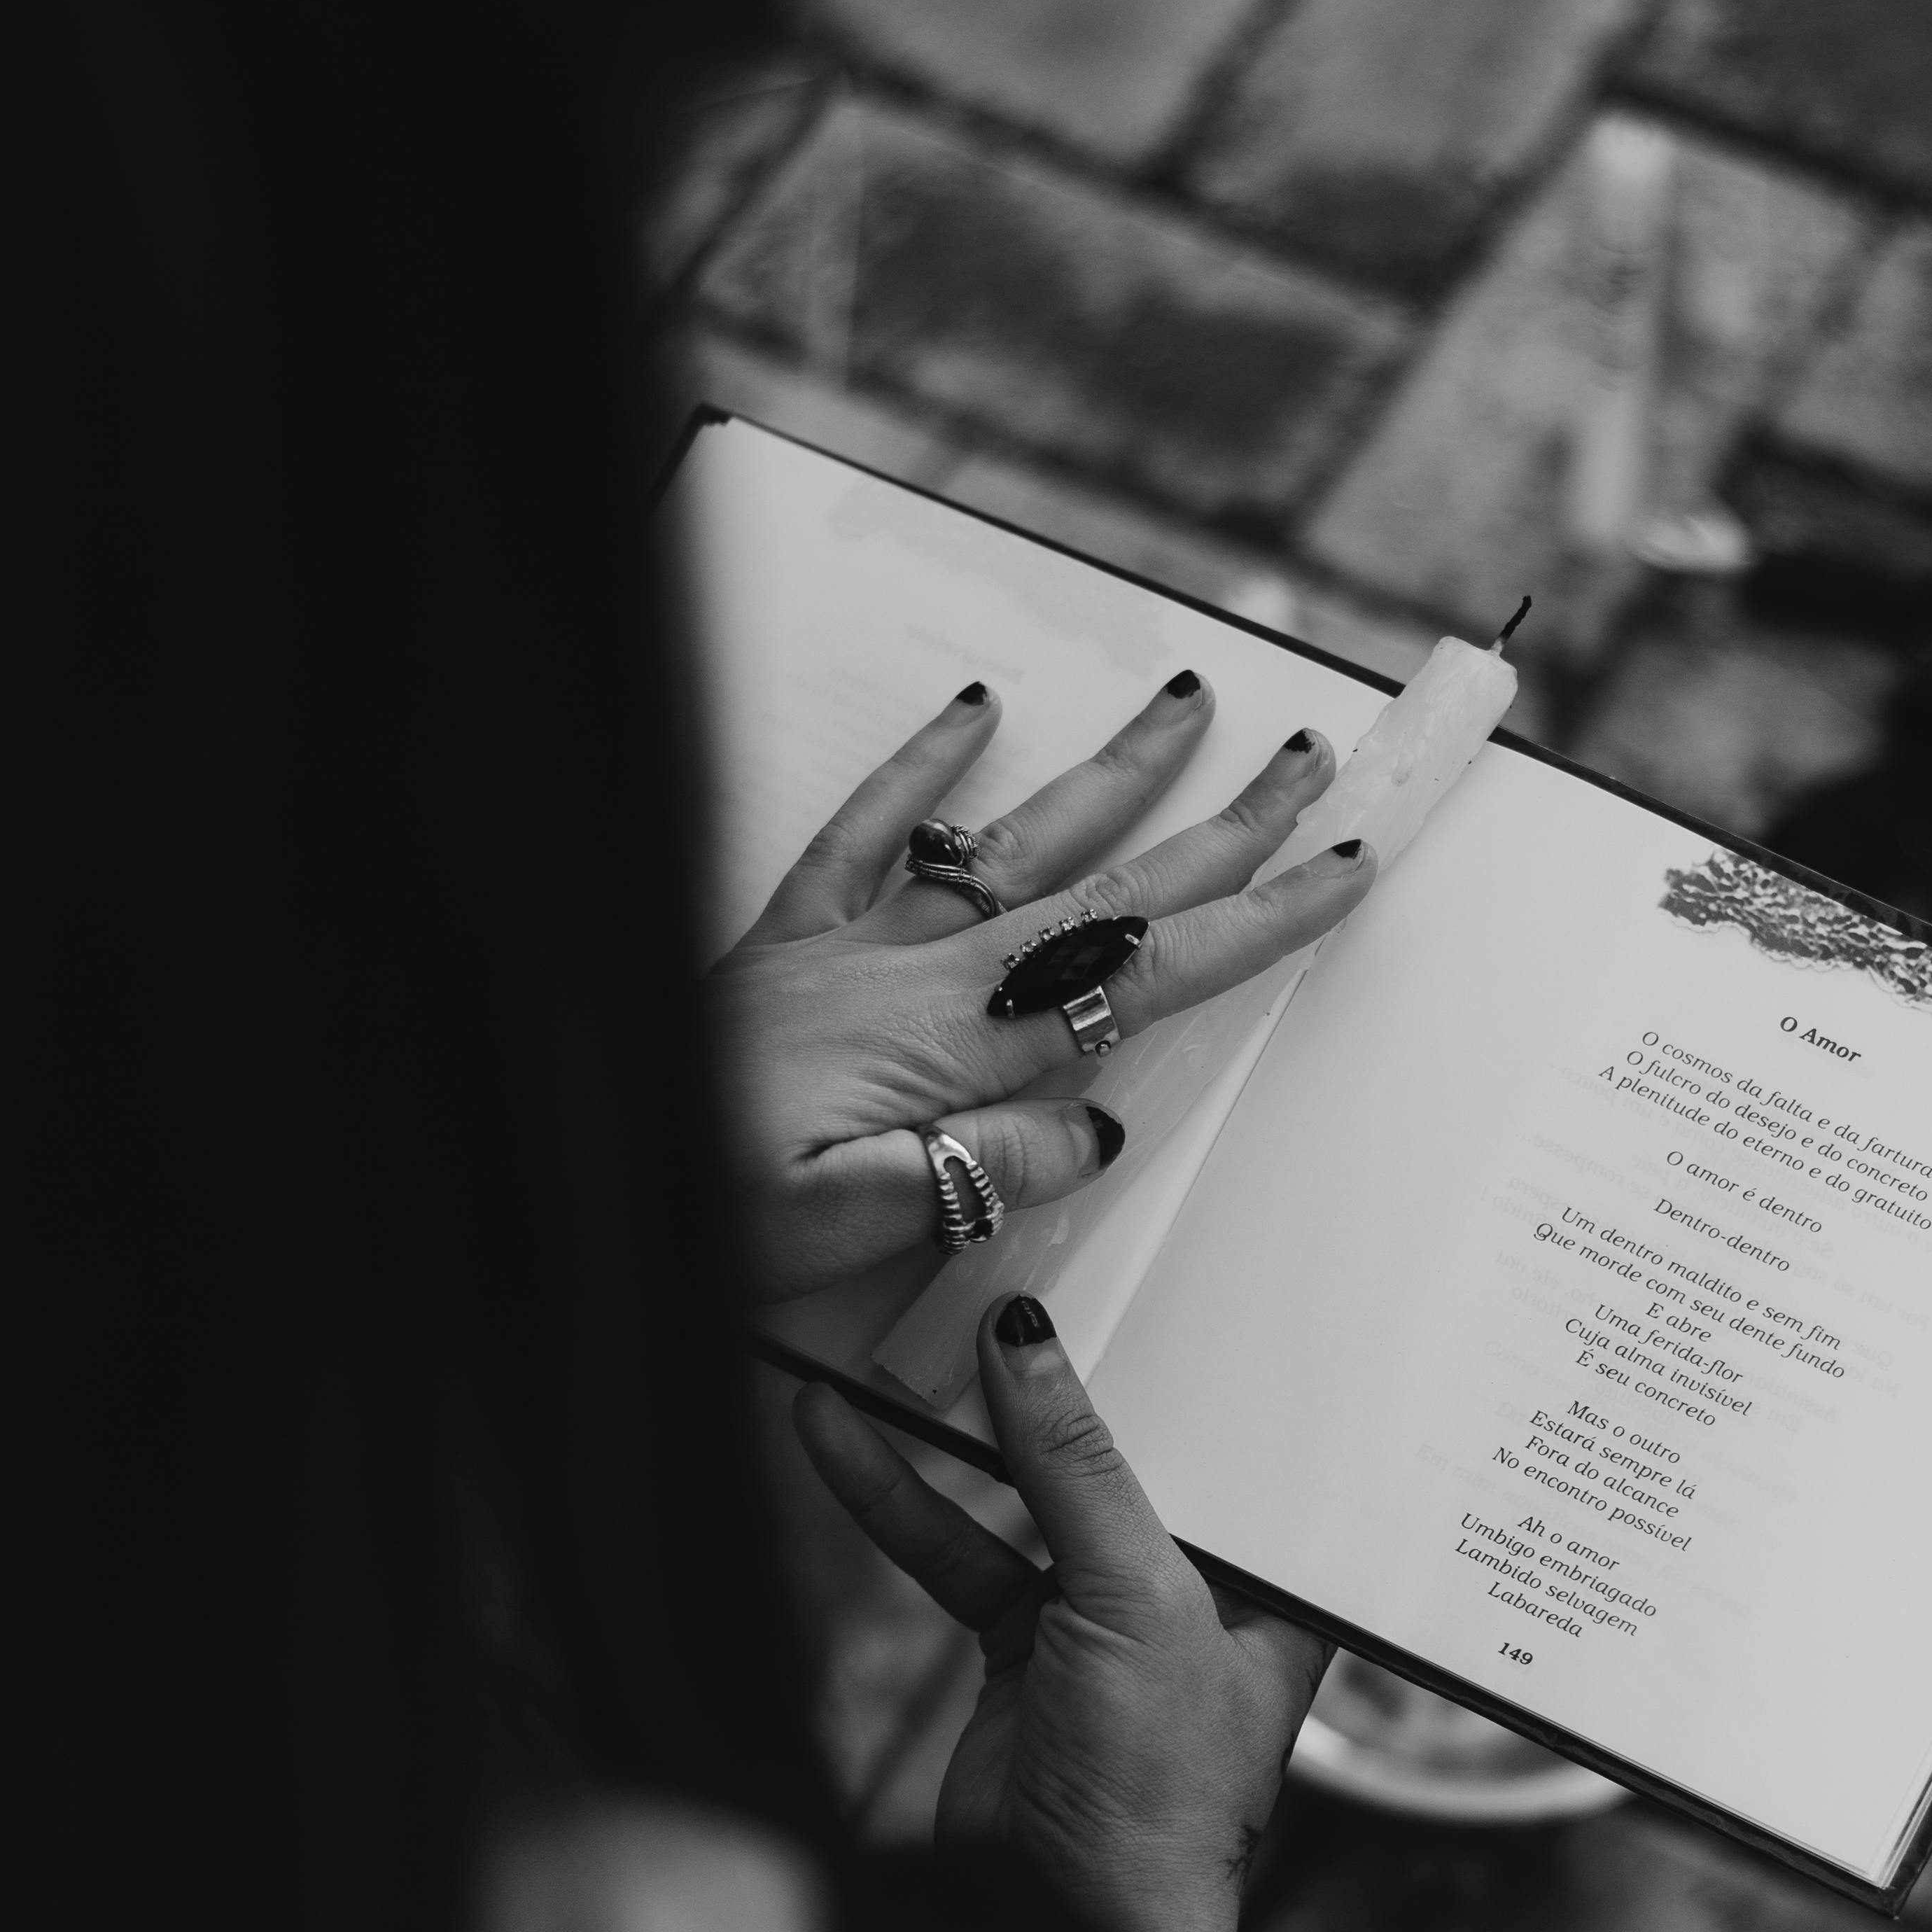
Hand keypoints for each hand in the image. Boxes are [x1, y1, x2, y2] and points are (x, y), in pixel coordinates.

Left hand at [711, 674, 1372, 1298]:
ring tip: (1187, 705)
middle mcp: (916, 976)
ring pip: (1014, 843)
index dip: (1250, 923)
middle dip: (1223, 827)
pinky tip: (972, 711)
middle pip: (1107, 890)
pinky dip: (922, 768)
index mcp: (948, 1049)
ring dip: (1111, 776)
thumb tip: (1090, 1122)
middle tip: (1309, 761)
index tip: (1336, 870)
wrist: (595, 1170)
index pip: (1138, 976)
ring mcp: (855, 946)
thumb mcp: (840, 1226)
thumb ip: (973, 1168)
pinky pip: (865, 834)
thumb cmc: (701, 1214)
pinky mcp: (788, 940)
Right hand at [793, 1300, 1328, 1931]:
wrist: (1065, 1931)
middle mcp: (1201, 1592)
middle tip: (1006, 1277)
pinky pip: (953, 1553)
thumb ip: (1080, 1472)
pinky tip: (836, 1436)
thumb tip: (1027, 1345)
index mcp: (1278, 1582)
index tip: (1155, 1267)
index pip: (1246, 1441)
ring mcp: (1104, 1619)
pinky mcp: (1018, 1648)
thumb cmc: (1158, 1789)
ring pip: (1024, 1497)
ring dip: (954, 1436)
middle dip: (1064, 1383)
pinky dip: (896, 1500)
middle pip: (1127, 1456)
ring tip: (890, 1345)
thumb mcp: (1138, 1601)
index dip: (1204, 1362)